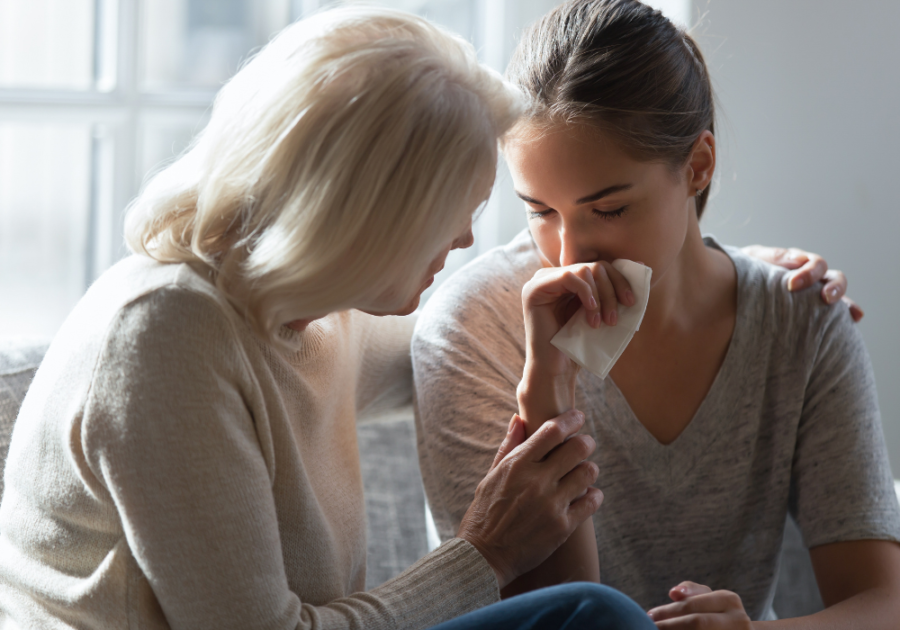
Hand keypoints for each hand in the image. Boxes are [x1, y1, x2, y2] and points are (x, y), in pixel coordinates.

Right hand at [456, 410, 602, 588]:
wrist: (483, 556)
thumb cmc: (484, 513)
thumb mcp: (491, 476)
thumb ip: (509, 446)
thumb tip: (519, 418)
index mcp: (517, 465)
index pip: (553, 431)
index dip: (571, 419)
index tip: (578, 417)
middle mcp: (536, 481)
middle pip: (578, 448)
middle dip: (586, 442)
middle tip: (585, 445)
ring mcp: (551, 504)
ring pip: (588, 473)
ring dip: (589, 470)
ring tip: (583, 473)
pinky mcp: (562, 527)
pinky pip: (592, 502)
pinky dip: (594, 496)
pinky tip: (586, 496)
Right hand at [521, 262, 634, 377]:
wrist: (557, 371)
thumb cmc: (581, 345)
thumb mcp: (603, 312)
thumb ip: (616, 290)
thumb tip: (641, 264)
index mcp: (569, 281)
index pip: (600, 267)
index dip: (620, 280)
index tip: (632, 301)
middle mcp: (553, 277)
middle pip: (594, 267)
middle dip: (612, 290)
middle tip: (616, 317)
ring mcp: (541, 281)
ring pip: (584, 271)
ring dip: (601, 297)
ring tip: (603, 322)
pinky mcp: (534, 289)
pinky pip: (568, 277)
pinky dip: (586, 293)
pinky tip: (591, 313)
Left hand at [647, 582, 751, 628]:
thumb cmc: (718, 612)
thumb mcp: (708, 597)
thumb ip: (691, 592)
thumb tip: (674, 593)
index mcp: (729, 600)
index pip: (692, 606)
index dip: (668, 612)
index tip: (649, 616)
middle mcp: (738, 620)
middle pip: (697, 623)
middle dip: (669, 625)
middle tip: (650, 626)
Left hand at [741, 245, 862, 321]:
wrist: (727, 288)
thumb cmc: (741, 271)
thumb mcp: (752, 260)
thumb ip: (772, 257)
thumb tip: (797, 259)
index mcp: (795, 263)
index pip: (812, 263)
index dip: (808, 273)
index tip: (793, 286)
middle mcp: (808, 277)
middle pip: (831, 277)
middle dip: (832, 287)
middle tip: (825, 298)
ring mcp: (811, 294)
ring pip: (836, 295)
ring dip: (845, 302)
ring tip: (850, 315)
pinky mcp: (811, 312)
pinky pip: (832, 314)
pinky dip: (846, 317)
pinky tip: (853, 322)